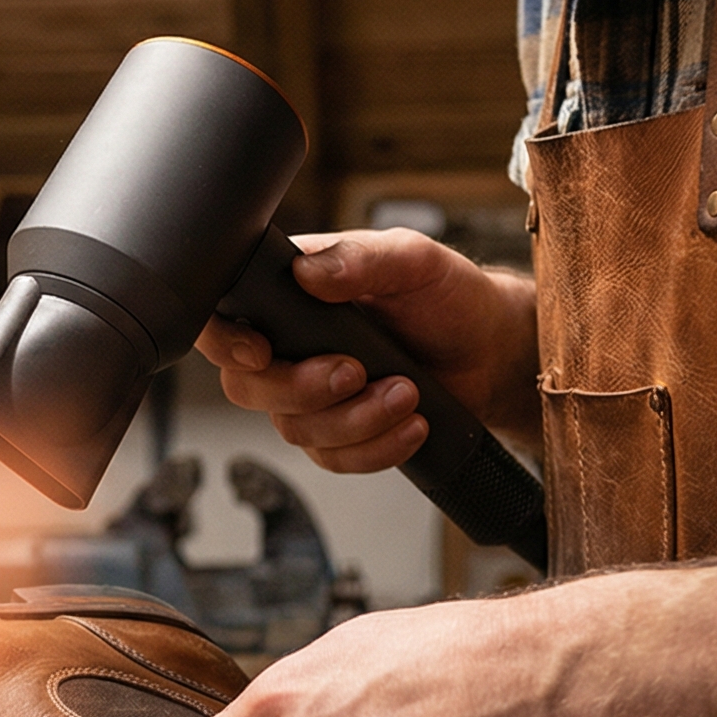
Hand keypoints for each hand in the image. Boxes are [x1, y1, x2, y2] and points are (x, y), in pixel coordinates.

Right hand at [194, 228, 538, 472]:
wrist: (491, 350)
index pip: (225, 318)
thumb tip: (307, 271)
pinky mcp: (341, 433)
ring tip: (407, 392)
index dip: (226, 341)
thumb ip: (360, 258)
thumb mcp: (412, 260)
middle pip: (248, 387)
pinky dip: (375, 448)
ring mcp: (312, 394)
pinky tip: (413, 424)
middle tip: (357, 372)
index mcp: (290, 294)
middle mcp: (291, 345)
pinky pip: (333, 459)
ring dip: (355, 420)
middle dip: (303, 389)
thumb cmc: (449, 296)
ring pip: (294, 429)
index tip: (261, 351)